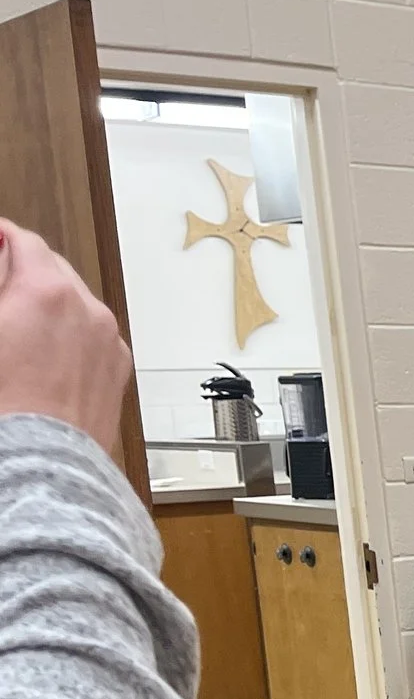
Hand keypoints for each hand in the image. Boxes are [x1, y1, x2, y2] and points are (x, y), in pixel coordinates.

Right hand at [0, 220, 129, 451]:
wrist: (39, 462)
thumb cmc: (6, 403)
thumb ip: (1, 288)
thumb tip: (5, 280)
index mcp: (47, 292)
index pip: (23, 241)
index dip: (1, 236)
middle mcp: (88, 310)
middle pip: (53, 267)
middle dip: (23, 267)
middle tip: (1, 279)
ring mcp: (108, 340)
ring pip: (76, 301)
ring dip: (48, 299)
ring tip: (19, 319)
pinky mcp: (118, 369)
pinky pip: (92, 333)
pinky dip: (70, 329)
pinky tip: (45, 349)